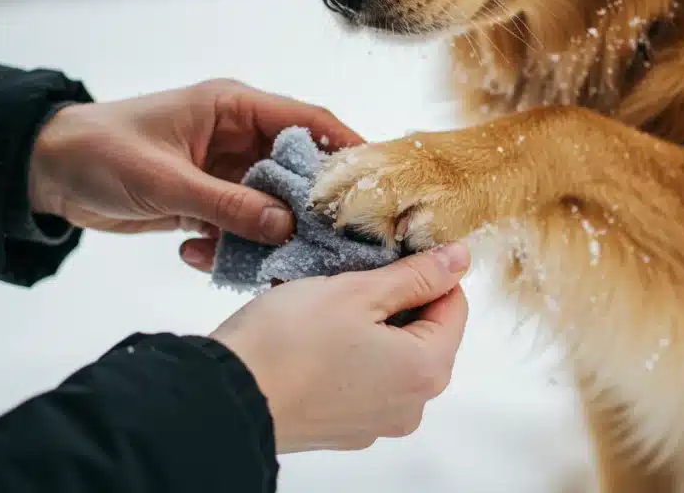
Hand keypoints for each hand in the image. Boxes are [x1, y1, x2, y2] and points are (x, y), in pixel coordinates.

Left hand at [27, 79, 362, 259]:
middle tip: (339, 238)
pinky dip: (233, 243)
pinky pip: (238, 223)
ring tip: (276, 261)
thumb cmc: (100, 153)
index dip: (344, 145)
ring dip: (270, 231)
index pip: (306, 118)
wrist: (45, 172)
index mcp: (232, 106)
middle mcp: (236, 135)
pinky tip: (206, 259)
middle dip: (313, 202)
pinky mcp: (206, 199)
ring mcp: (222, 169)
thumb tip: (286, 226)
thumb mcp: (165, 179)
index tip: (376, 179)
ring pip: (270, 202)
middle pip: (296, 166)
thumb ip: (226, 204)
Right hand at [209, 243, 471, 453]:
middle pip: (424, 334)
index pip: (454, 305)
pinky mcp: (343, 430)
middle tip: (351, 277)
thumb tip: (459, 260)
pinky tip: (312, 339)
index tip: (391, 253)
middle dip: (394, 300)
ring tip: (325, 306)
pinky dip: (347, 356)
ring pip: (391, 357)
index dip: (427, 271)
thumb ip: (415, 275)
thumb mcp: (357, 291)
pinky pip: (361, 382)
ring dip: (369, 327)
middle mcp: (411, 405)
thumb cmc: (289, 340)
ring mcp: (376, 423)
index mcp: (427, 369)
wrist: (225, 399)